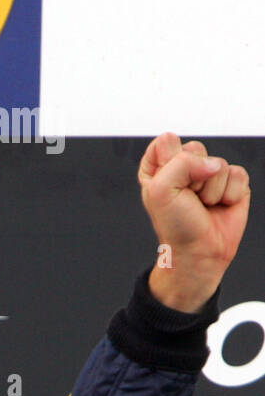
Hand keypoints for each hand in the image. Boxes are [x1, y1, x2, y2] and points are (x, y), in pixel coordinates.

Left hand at [139, 133, 250, 311]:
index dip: (169, 164)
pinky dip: (229, 194)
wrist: (199, 253)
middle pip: (195, 148)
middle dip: (193, 177)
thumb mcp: (161, 191)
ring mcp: (209, 175)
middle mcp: (184, 169)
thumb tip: (213, 163)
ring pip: (218, 163)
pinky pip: (238, 173)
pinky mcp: (232, 183)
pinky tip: (220, 207)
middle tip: (188, 199)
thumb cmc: (176, 226)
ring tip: (204, 206)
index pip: (166, 142)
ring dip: (211, 190)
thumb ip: (180, 162)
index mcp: (159, 168)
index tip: (166, 187)